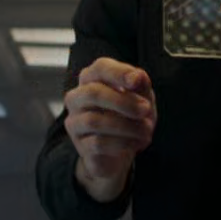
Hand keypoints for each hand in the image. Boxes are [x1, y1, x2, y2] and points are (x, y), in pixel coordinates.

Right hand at [63, 57, 154, 200]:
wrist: (122, 151)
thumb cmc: (130, 116)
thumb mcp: (142, 97)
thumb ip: (141, 84)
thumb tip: (137, 76)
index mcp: (92, 79)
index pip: (100, 67)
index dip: (118, 72)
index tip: (137, 81)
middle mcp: (77, 98)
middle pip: (93, 93)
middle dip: (123, 102)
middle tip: (145, 110)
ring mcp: (75, 122)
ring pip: (93, 121)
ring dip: (126, 126)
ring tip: (146, 130)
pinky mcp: (80, 146)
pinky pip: (98, 143)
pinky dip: (122, 143)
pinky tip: (136, 144)